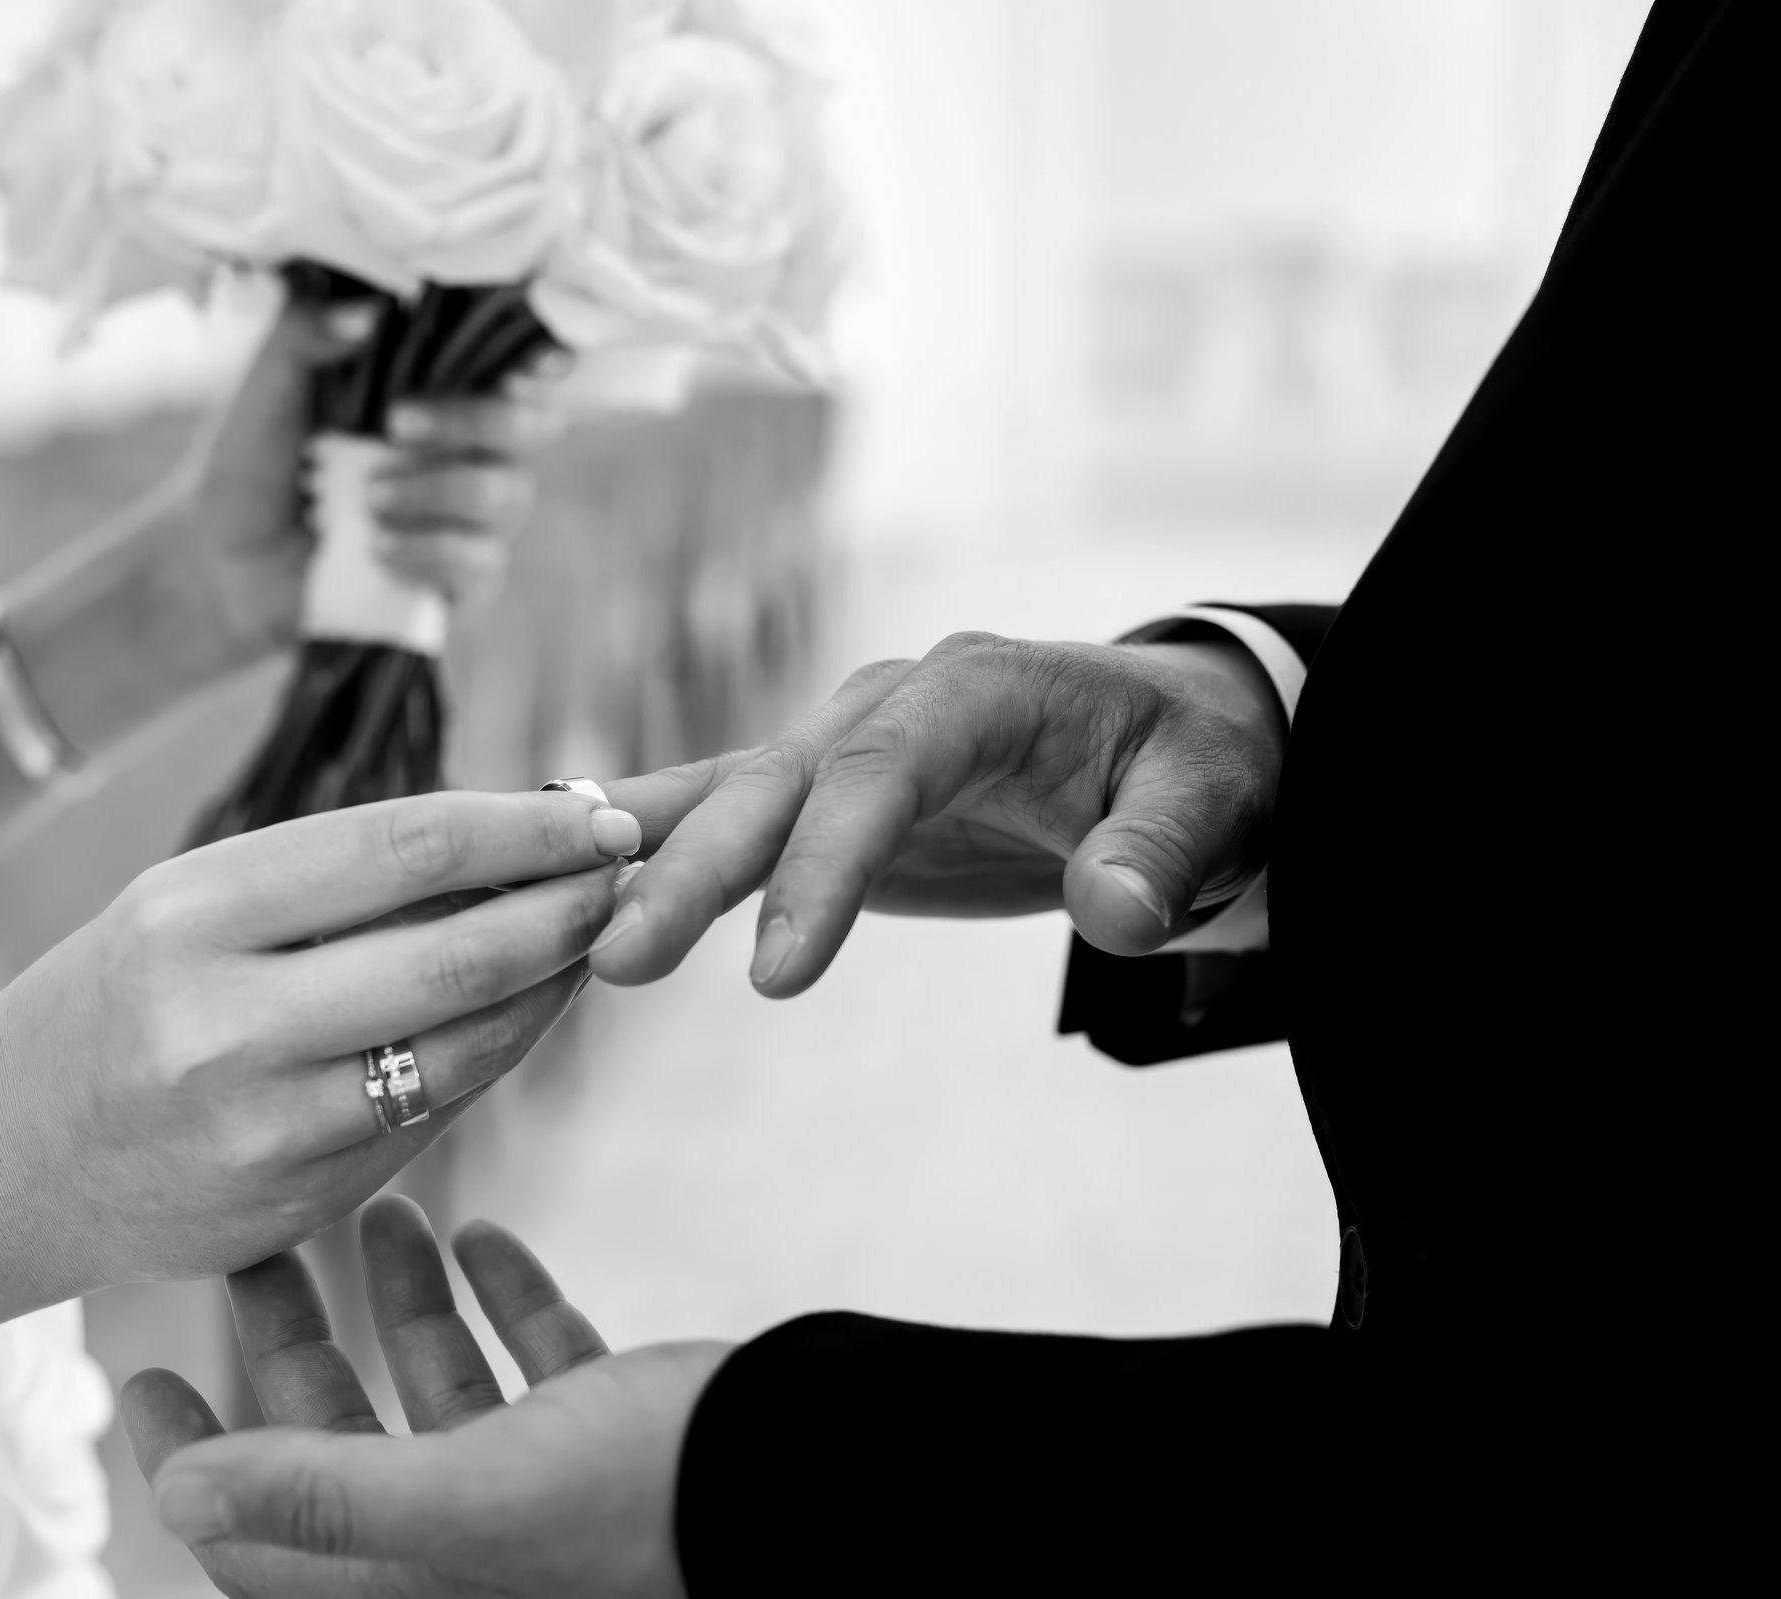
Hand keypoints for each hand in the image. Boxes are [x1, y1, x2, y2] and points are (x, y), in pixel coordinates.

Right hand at [0, 788, 642, 1286]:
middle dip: (569, 908)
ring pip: (463, 1047)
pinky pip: (430, 1120)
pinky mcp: (289, 1207)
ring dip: (551, 987)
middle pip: (458, 953)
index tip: (605, 812)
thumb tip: (517, 834)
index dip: (527, 829)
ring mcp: (258, 1130)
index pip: (406, 847)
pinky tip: (522, 1015)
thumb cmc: (118, 997)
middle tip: (634, 874)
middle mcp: (222, 1024)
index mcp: (193, 913)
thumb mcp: (188, 905)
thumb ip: (333, 878)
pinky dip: (491, 1057)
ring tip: (596, 937)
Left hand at [120, 1197, 724, 1597]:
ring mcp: (546, 1492)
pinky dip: (504, 1305)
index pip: (260, 1535)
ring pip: (437, 1392)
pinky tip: (487, 1239)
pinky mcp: (616, 1442)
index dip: (191, 1457)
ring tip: (378, 1212)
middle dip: (291, 1343)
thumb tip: (177, 1496)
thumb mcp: (473, 1497)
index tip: (138, 1374)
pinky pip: (535, 1370)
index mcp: (417, 1578)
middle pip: (339, 1442)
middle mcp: (470, 1543)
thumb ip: (323, 1494)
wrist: (823, 1480)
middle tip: (255, 1248)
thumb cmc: (654, 1497)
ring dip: (399, 1304)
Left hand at [193, 300, 558, 652]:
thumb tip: (369, 312)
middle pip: (533, 425)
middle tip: (397, 425)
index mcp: (436, 392)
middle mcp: (466, 452)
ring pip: (510, 493)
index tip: (516, 364)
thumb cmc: (252, 466)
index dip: (537, 361)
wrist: (223, 562)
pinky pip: (483, 561)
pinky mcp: (458, 583)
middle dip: (476, 419)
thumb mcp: (267, 387)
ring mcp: (468, 521)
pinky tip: (379, 548)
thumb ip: (305, 335)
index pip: (513, 368)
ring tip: (367, 500)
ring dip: (438, 489)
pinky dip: (431, 549)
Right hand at [594, 631, 1286, 993]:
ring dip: (645, 871)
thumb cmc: (1189, 770)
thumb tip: (1118, 912)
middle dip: (693, 872)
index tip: (777, 973)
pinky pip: (718, 822)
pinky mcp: (815, 799)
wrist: (1164, 748)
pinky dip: (644, 859)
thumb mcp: (1214, 803)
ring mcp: (838, 746)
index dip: (824, 866)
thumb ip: (1164, 852)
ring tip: (568, 948)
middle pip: (774, 783)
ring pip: (724, 801)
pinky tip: (565, 902)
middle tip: (618, 964)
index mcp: (975, 691)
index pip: (880, 770)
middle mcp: (885, 705)